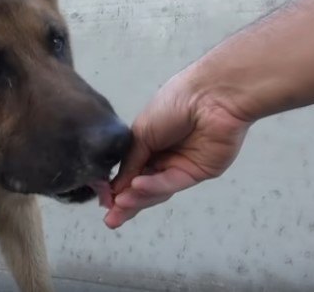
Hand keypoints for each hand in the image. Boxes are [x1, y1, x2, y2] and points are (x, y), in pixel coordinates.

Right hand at [104, 68, 251, 228]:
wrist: (210, 95)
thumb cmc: (174, 103)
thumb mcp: (141, 132)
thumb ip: (130, 162)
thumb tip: (115, 188)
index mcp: (149, 143)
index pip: (130, 172)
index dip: (117, 188)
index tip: (103, 202)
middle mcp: (165, 156)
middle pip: (143, 186)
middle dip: (125, 203)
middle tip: (110, 220)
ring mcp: (182, 165)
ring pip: (157, 188)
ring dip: (137, 198)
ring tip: (119, 206)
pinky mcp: (199, 172)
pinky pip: (172, 182)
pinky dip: (155, 185)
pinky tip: (137, 186)